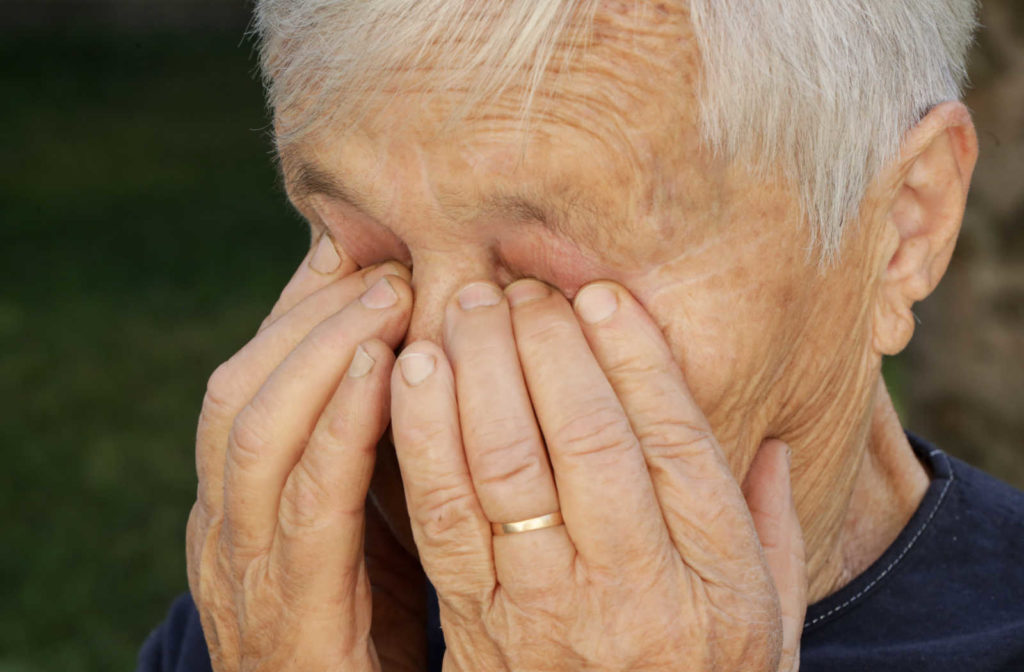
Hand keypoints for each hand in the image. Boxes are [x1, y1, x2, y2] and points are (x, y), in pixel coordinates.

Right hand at [185, 234, 421, 671]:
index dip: (298, 309)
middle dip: (307, 315)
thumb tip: (405, 356)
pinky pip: (307, 505)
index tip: (355, 249)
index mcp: (234, 500)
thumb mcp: (356, 527)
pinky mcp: (289, 616)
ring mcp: (243, 571)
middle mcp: (221, 525)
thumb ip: (363, 451)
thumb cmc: (359, 628)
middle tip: (379, 257)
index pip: (250, 378)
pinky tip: (379, 370)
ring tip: (386, 293)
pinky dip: (338, 427)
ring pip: (255, 431)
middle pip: (238, 388)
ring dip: (320, 350)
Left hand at [389, 279, 806, 670]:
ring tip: (467, 304)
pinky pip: (441, 514)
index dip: (633, 355)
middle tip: (521, 286)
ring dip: (480, 368)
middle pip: (584, 435)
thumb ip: (773, 529)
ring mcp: (542, 605)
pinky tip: (415, 369)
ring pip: (504, 462)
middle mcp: (630, 586)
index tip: (599, 294)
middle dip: (547, 343)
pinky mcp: (472, 619)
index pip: (671, 439)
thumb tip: (774, 439)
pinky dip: (422, 432)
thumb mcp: (769, 625)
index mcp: (715, 580)